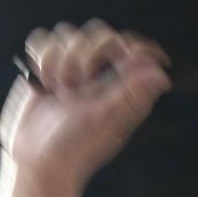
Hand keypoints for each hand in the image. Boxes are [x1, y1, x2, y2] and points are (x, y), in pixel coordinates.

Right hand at [0, 21, 170, 190]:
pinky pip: (43, 41)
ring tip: (57, 89)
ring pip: (68, 33)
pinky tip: (42, 82)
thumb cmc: (74, 149)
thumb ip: (130, 93)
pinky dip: (41, 58)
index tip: (114, 57)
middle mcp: (100, 75)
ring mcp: (72, 70)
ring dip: (59, 59)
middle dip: (84, 53)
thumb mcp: (105, 121)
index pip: (134, 48)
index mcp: (123, 86)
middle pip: (99, 34)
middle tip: (77, 83)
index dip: (126, 46)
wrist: (35, 163)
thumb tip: (162, 75)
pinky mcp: (46, 69)